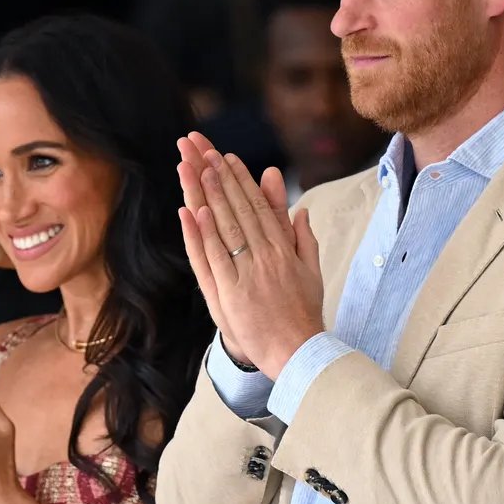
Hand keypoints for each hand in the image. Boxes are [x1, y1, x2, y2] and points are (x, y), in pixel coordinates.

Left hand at [177, 133, 294, 366]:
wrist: (298, 353)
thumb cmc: (303, 312)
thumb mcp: (310, 269)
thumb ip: (303, 238)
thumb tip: (300, 208)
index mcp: (284, 248)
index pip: (259, 205)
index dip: (241, 179)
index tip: (225, 157)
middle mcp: (266, 257)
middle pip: (238, 208)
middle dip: (218, 176)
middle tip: (202, 149)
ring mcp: (247, 275)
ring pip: (224, 228)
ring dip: (207, 195)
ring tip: (193, 168)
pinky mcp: (231, 295)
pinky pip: (214, 259)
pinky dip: (203, 235)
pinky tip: (193, 212)